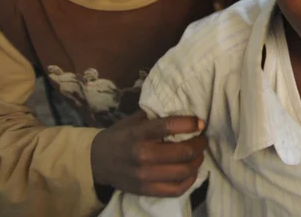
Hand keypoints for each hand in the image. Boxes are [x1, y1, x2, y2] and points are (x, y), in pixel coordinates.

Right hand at [90, 111, 206, 196]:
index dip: (190, 124)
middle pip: (182, 152)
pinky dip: (189, 180)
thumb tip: (182, 109)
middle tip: (203, 138)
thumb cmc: (119, 135)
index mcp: (139, 133)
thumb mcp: (133, 120)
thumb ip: (155, 116)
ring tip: (199, 153)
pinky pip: (176, 189)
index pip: (169, 127)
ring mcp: (145, 176)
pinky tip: (192, 171)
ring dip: (197, 161)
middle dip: (199, 144)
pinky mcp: (146, 190)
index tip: (201, 122)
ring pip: (183, 171)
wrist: (97, 161)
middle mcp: (143, 155)